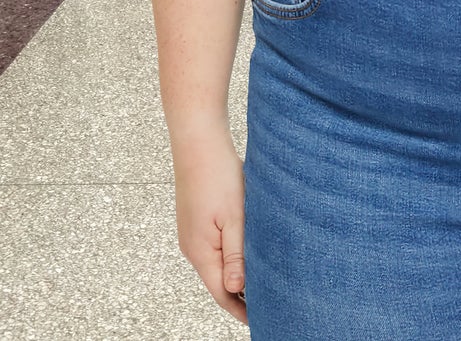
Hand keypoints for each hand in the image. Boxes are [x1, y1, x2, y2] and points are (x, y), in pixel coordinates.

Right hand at [171, 124, 248, 324]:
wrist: (198, 141)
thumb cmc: (218, 175)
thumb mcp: (234, 216)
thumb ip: (236, 254)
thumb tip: (237, 289)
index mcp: (201, 252)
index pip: (221, 293)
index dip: (240, 309)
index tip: (261, 319)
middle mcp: (192, 248)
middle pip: (218, 281)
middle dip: (240, 294)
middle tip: (268, 302)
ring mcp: (192, 234)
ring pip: (217, 263)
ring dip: (236, 273)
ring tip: (261, 279)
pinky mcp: (196, 220)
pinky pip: (214, 246)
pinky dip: (230, 254)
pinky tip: (246, 249)